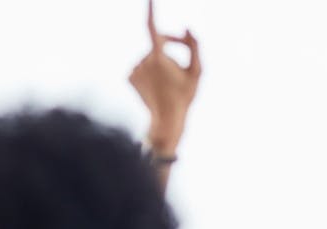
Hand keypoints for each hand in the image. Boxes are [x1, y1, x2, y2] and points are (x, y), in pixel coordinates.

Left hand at [129, 0, 201, 153]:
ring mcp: (134, 69)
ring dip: (160, 65)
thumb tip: (187, 28)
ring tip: (167, 84)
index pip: (152, 27)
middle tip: (182, 69)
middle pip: (157, 46)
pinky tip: (156, 87)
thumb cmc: (184, 96)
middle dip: (170, 50)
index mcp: (158, 56)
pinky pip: (142, 67)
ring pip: (150, 58)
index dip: (151, 10)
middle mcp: (142, 60)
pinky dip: (149, 72)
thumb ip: (194, 47)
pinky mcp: (129, 77)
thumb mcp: (197, 72)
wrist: (166, 120)